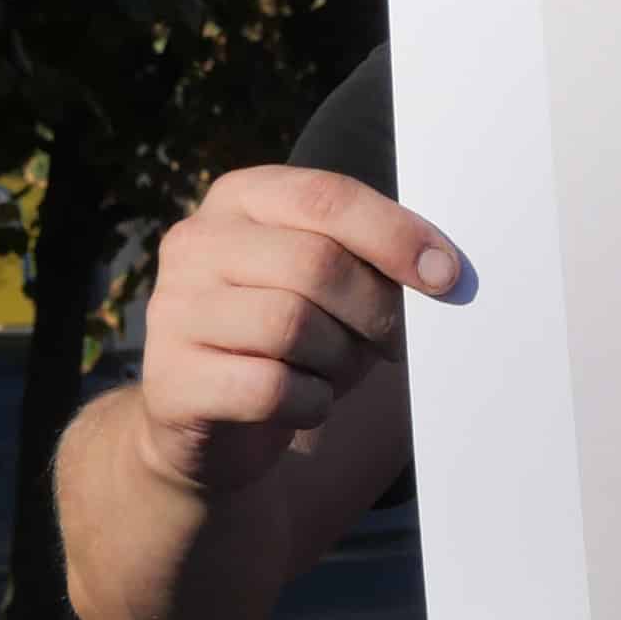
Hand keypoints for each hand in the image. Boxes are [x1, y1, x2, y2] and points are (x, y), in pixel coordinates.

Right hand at [126, 166, 455, 496]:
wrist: (209, 422)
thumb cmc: (288, 341)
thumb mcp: (328, 284)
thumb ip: (369, 260)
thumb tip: (441, 271)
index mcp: (240, 199)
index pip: (326, 197)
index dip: (395, 235)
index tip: (447, 275)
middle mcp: (196, 243)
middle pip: (316, 262)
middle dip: (372, 310)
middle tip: (387, 343)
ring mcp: (173, 309)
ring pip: (292, 324)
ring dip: (340, 360)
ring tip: (334, 371)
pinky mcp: (172, 379)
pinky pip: (270, 388)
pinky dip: (310, 403)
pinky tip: (304, 405)